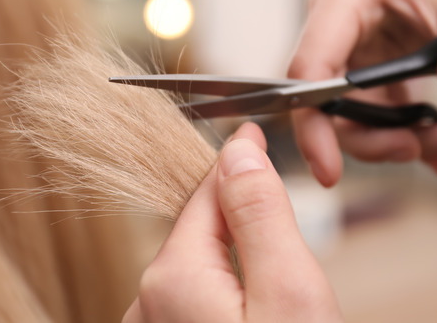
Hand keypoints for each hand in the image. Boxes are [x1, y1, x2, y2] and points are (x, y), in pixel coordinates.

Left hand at [123, 122, 342, 322]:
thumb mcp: (289, 290)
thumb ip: (261, 216)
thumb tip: (238, 152)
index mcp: (172, 277)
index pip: (206, 194)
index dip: (238, 164)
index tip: (254, 132)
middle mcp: (148, 302)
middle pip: (202, 230)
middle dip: (242, 219)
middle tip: (287, 228)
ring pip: (202, 265)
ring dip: (236, 259)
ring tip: (278, 285)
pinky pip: (199, 300)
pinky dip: (229, 292)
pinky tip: (260, 312)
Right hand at [286, 0, 436, 185]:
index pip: (309, 69)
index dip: (312, 126)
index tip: (329, 174)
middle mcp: (334, 21)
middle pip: (328, 102)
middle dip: (375, 137)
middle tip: (424, 149)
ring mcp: (347, 44)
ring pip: (351, 115)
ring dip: (399, 138)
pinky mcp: (364, 63)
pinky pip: (372, 111)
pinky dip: (406, 132)